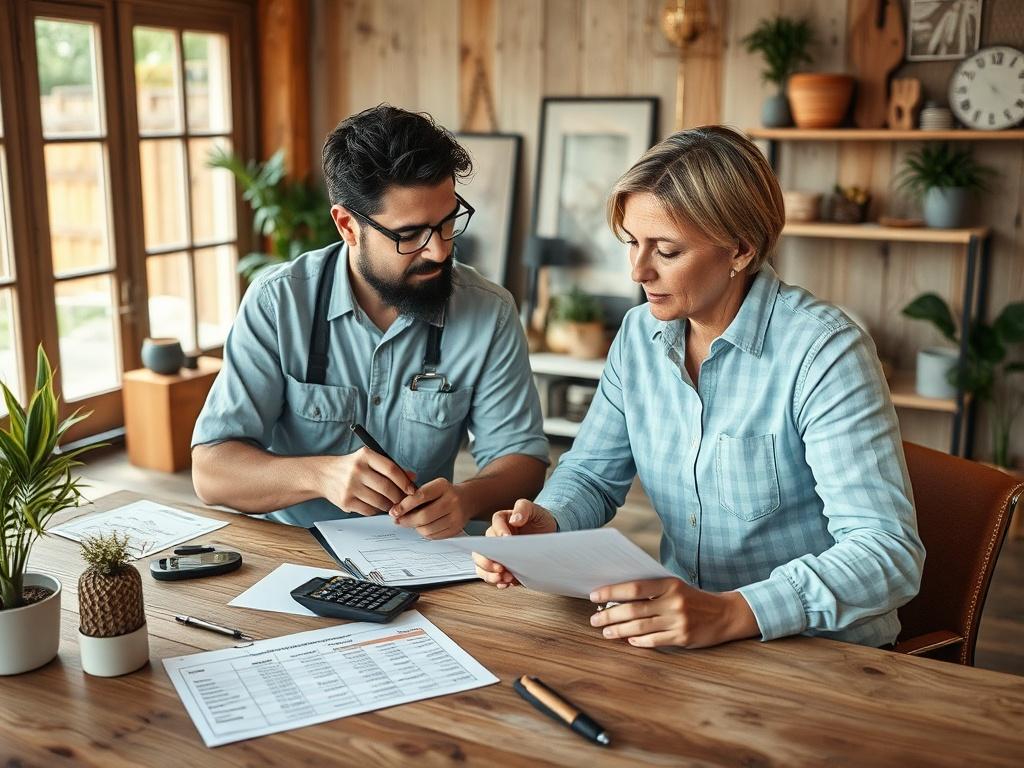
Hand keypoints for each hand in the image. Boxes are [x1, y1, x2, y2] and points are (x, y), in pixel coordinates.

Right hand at [316, 448, 415, 516]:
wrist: (324, 474)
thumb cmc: (352, 467)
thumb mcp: (369, 460)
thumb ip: (390, 468)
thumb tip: (412, 477)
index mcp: (365, 456)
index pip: (392, 469)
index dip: (405, 482)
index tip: (412, 490)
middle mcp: (357, 470)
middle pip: (387, 488)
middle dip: (398, 497)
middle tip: (403, 501)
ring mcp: (350, 487)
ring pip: (379, 502)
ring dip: (388, 506)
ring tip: (390, 504)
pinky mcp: (345, 501)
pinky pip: (368, 511)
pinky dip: (376, 510)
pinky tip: (376, 506)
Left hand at [389, 478, 470, 538]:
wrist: (467, 500)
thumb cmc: (443, 493)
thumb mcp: (433, 487)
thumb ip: (416, 495)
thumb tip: (396, 511)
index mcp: (443, 486)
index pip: (421, 496)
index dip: (404, 505)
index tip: (393, 511)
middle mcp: (452, 500)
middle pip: (424, 516)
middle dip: (407, 520)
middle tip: (398, 521)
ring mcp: (456, 516)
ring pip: (427, 528)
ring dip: (415, 528)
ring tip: (411, 523)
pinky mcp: (456, 528)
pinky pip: (434, 536)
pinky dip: (424, 533)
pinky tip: (422, 527)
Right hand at [472, 499, 556, 588]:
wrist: (549, 534)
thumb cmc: (539, 520)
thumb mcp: (535, 510)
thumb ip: (524, 508)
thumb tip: (515, 519)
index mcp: (502, 521)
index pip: (494, 526)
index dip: (498, 534)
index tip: (507, 540)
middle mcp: (495, 538)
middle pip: (481, 549)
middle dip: (487, 560)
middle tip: (499, 568)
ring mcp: (497, 553)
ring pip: (482, 564)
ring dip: (489, 573)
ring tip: (503, 578)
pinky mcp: (502, 566)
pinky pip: (491, 575)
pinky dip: (496, 581)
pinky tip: (504, 584)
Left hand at [588, 578, 758, 648]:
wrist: (725, 614)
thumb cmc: (691, 598)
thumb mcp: (674, 586)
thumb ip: (650, 590)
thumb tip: (616, 597)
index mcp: (669, 584)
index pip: (634, 587)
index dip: (612, 592)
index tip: (594, 596)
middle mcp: (673, 601)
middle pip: (634, 609)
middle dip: (610, 615)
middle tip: (594, 619)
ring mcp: (678, 620)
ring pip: (641, 627)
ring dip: (619, 630)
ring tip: (605, 632)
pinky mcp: (683, 637)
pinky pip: (654, 641)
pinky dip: (638, 641)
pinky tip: (628, 641)